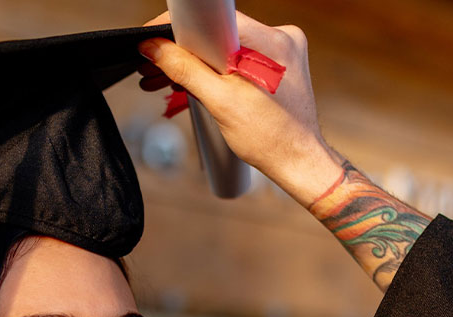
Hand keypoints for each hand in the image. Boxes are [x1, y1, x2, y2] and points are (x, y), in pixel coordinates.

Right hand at [138, 12, 344, 205]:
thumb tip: (153, 48)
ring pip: (227, 43)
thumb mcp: (219, 102)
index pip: (213, 18)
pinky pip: (241, 54)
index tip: (156, 39)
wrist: (298, 161)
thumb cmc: (269, 139)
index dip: (178, 28)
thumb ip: (183, 70)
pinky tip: (202, 84)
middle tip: (157, 68)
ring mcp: (283, 49)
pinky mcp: (281, 62)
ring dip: (199, 62)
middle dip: (185, 50)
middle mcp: (281, 37)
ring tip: (173, 81)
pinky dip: (219, 67)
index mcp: (270, 41)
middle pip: (218, 30)